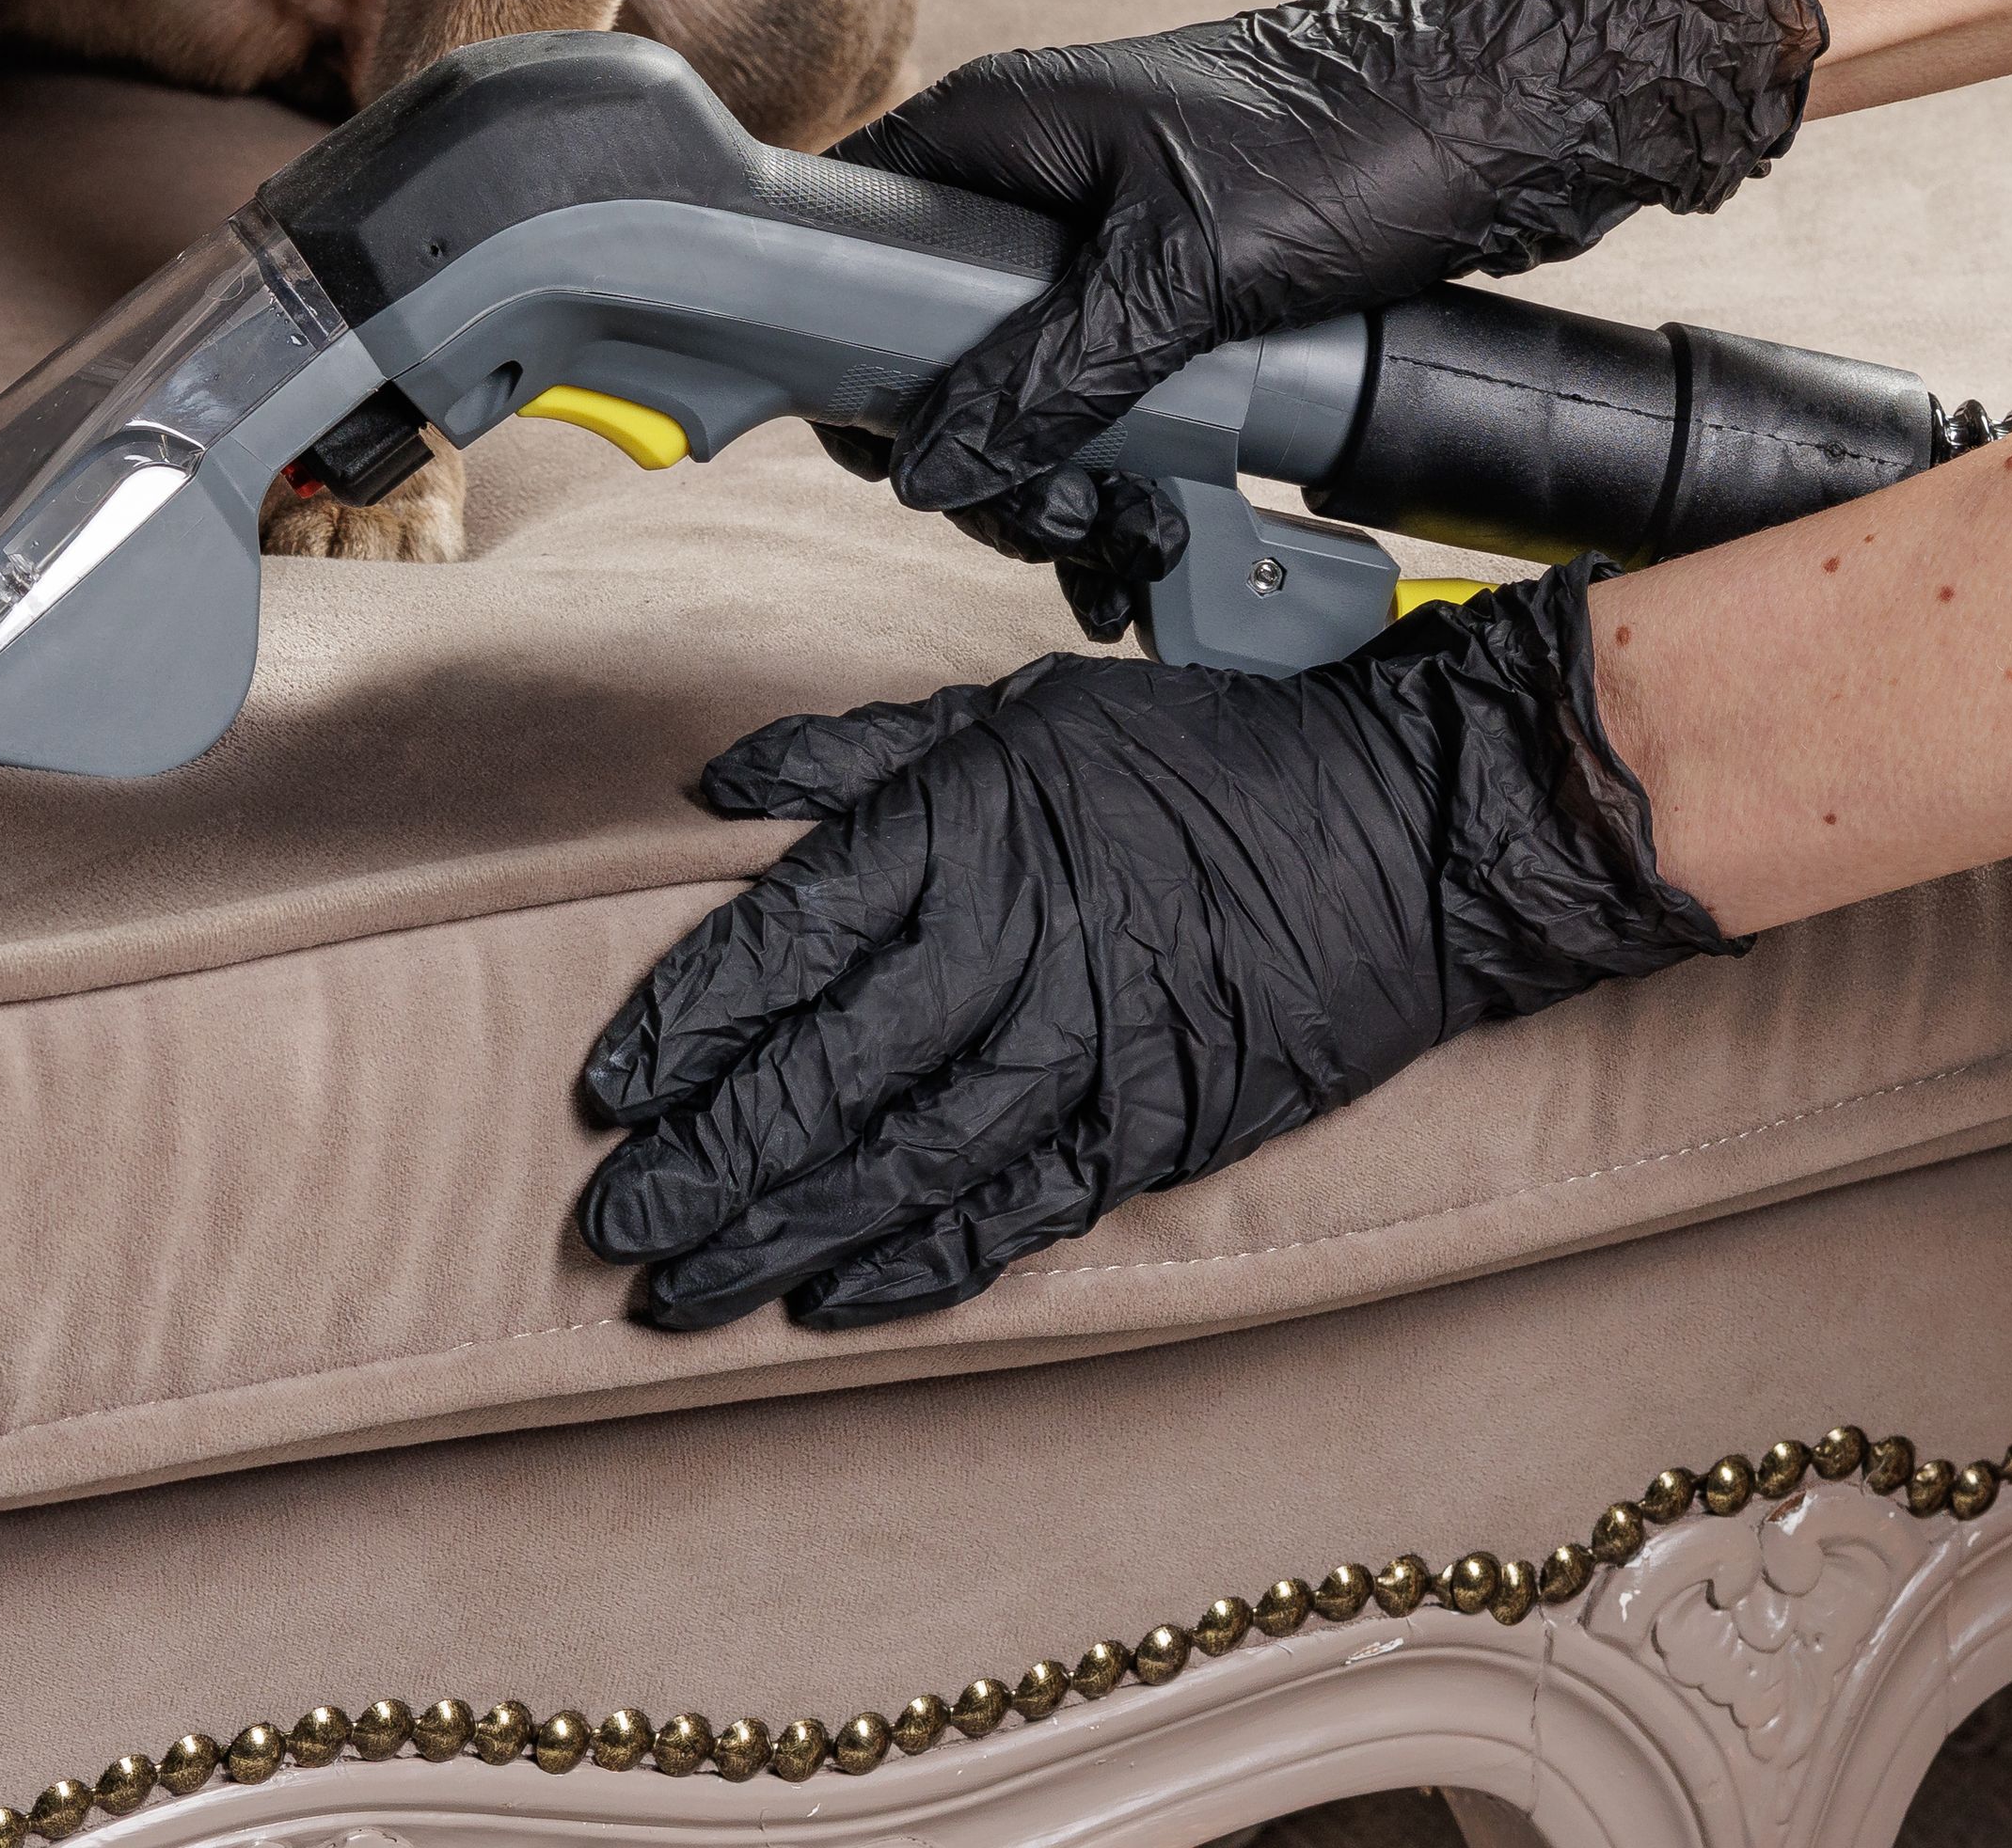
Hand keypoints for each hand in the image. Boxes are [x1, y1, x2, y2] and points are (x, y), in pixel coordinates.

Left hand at [572, 568, 1731, 1328]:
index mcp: (961, 832)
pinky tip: (836, 1303)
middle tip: (613, 1227)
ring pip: (902, 1163)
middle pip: (824, 1072)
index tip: (611, 1088)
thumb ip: (858, 753)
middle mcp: (1008, 947)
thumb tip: (715, 788)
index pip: (785, 938)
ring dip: (783, 1237)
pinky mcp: (1150, 1129)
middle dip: (704, 1162)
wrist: (1401, 830)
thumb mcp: (1016, 708)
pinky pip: (1013, 1214)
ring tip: (687, 1294)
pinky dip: (920, 1267)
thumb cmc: (1197, 757)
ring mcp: (1082, 1050)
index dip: (688, 1022)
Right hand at [829, 0, 1825, 604]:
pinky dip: (1124, 467)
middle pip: (930, 341)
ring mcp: (1105, 233)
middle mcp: (1035, 176)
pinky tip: (1161, 533)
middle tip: (1046, 526)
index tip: (884, 451)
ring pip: (1024, 383)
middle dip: (981, 456)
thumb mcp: (1186, 276)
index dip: (838, 350)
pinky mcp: (1177, 285)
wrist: (1517, 118)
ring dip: (1059, 482)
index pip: (843, 234)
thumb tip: (932, 462)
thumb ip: (1050, 374)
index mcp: (999, 131)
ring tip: (1121, 546)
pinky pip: (1107, 392)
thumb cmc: (1358, 144)